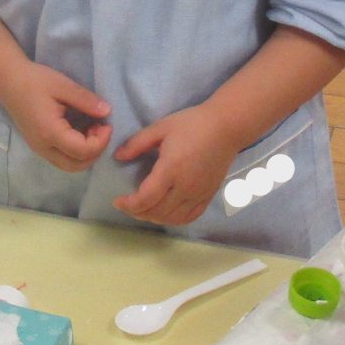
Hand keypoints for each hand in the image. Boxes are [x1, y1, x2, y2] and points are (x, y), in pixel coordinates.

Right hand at [0, 62, 111, 170]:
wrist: (8, 81)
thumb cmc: (35, 81)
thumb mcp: (63, 86)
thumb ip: (86, 101)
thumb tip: (107, 112)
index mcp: (50, 132)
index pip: (82, 151)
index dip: (101, 141)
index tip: (106, 124)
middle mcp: (44, 147)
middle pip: (77, 166)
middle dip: (95, 151)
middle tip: (101, 129)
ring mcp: (39, 149)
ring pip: (69, 165)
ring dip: (86, 154)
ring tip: (91, 130)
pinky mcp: (39, 146)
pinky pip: (62, 158)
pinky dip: (76, 152)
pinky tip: (80, 131)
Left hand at [110, 105, 237, 224]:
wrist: (226, 127)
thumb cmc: (192, 124)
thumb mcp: (160, 128)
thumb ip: (137, 143)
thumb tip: (118, 157)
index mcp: (171, 169)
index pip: (146, 198)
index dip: (129, 205)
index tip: (118, 201)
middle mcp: (185, 186)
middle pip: (157, 212)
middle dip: (137, 212)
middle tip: (127, 204)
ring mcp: (199, 194)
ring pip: (172, 218)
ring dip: (154, 218)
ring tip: (143, 209)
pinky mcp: (208, 196)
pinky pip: (189, 217)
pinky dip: (174, 219)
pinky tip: (165, 213)